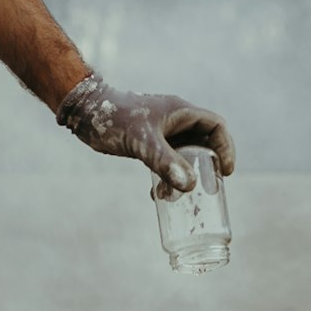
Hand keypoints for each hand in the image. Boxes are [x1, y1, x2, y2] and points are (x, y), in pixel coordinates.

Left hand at [57, 74, 234, 190]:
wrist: (84, 113)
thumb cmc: (113, 119)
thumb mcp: (142, 142)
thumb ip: (165, 162)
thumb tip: (190, 186)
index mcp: (181, 112)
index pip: (216, 127)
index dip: (226, 148)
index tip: (225, 172)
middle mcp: (175, 120)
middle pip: (204, 144)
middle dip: (206, 168)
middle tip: (207, 190)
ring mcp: (162, 131)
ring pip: (184, 156)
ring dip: (183, 177)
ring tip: (174, 197)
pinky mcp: (149, 142)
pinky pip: (167, 161)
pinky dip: (167, 177)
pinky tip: (157, 194)